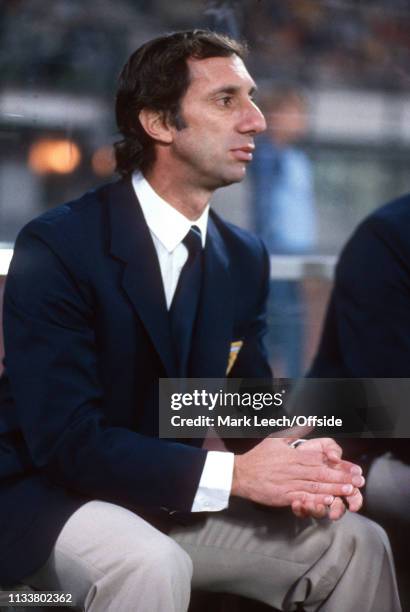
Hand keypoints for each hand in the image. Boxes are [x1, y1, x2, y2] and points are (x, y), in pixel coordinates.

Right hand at [231, 437, 363, 509]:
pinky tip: (328, 501)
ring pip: (316, 487)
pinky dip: (317, 500)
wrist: (241, 474)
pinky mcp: (285, 496)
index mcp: (295, 455)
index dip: (339, 465)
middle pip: (322, 474)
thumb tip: (310, 420)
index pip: (321, 460)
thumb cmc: (259, 456)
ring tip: (350, 490)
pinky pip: (304, 498)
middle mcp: (294, 469)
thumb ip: (295, 431)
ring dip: (334, 489)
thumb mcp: (276, 439)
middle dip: (342, 478)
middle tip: (359, 481)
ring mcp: (290, 483)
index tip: (354, 468)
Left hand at [291, 438, 363, 519]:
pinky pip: (302, 511)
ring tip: (313, 506)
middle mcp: (330, 494)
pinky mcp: (302, 503)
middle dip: (337, 510)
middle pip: (338, 508)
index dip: (355, 499)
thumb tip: (335, 457)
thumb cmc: (312, 452)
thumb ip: (332, 449)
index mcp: (340, 482)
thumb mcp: (324, 446)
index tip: (352, 501)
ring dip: (318, 510)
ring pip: (320, 512)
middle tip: (334, 512)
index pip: (353, 494)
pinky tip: (297, 503)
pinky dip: (301, 509)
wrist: (293, 454)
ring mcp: (316, 500)